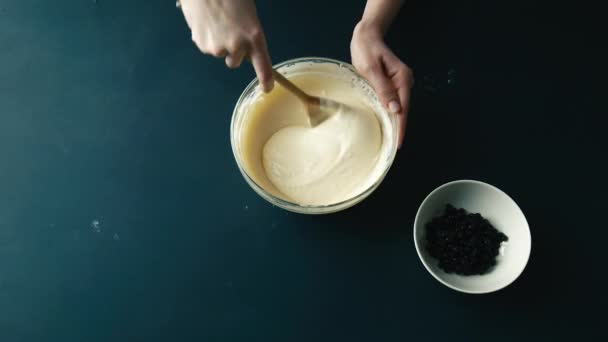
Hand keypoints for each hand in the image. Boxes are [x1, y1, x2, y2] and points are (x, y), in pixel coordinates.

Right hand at [179, 0, 273, 91]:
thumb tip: (246, 49)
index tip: (267, 88)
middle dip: (233, 51)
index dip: (265, 79)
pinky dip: (207, 37)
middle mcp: (237, 46)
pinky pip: (207, 46)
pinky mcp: (202, 45)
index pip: (263, 66)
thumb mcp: (248, 13)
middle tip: (229, 31)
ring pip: (220, 52)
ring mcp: (218, 47)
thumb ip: (249, 34)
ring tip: (216, 21)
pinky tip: (205, 21)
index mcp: (254, 36)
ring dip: (220, 43)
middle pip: (235, 62)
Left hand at [350, 21, 412, 146]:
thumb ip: (383, 89)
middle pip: (403, 109)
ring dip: (394, 121)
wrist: (366, 37)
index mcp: (402, 78)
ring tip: (389, 139)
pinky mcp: (392, 84)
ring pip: (398, 106)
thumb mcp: (371, 70)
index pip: (404, 107)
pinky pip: (393, 101)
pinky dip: (389, 112)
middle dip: (398, 126)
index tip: (399, 142)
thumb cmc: (367, 51)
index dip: (401, 126)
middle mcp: (404, 82)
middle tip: (392, 146)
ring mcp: (400, 83)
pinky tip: (385, 123)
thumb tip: (395, 109)